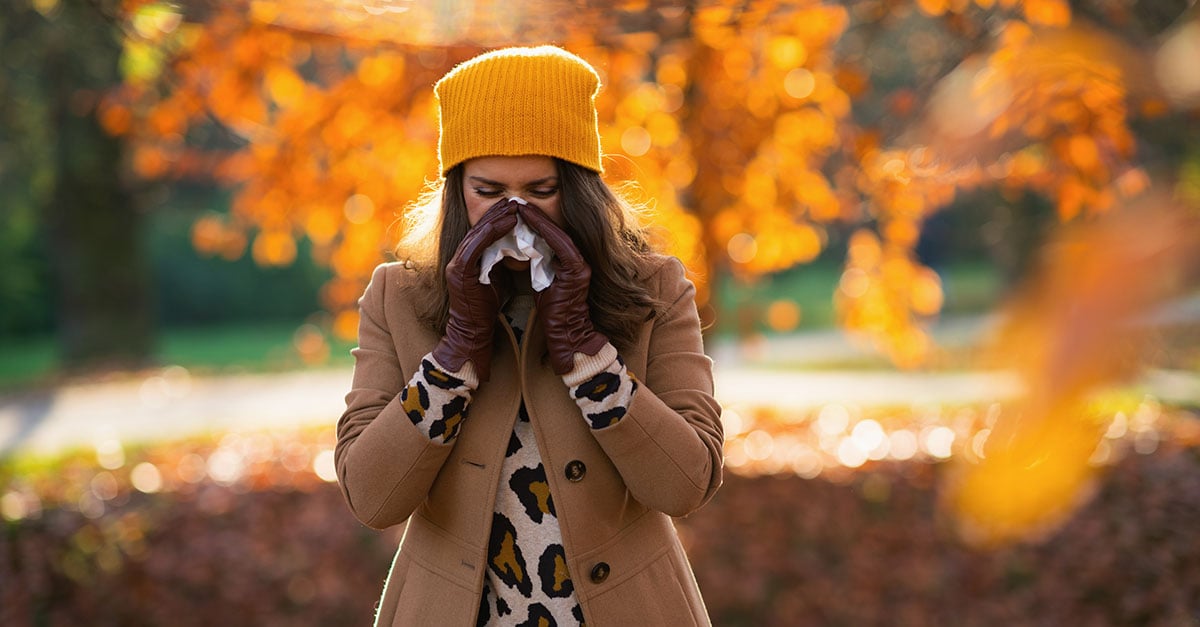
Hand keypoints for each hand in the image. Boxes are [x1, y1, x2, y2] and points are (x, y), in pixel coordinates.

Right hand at [431, 198, 518, 380]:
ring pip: (478, 232)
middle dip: (497, 212)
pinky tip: (509, 222)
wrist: (473, 334)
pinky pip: (477, 244)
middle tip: (515, 199)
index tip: (515, 206)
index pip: (482, 231)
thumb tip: (516, 246)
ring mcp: (457, 264)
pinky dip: (493, 231)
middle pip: (478, 227)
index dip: (497, 218)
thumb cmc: (486, 310)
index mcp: (466, 259)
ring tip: (514, 205)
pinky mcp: (460, 271)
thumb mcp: (496, 279)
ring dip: (497, 217)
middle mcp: (458, 258)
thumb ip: (499, 262)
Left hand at [516, 202, 608, 373]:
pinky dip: (544, 231)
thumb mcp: (543, 283)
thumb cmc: (553, 312)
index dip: (535, 221)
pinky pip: (560, 244)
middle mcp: (578, 260)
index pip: (551, 236)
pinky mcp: (578, 271)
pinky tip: (528, 220)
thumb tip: (521, 250)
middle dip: (535, 216)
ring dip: (538, 219)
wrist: (567, 334)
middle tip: (516, 202)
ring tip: (520, 206)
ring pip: (558, 234)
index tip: (517, 209)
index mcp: (570, 262)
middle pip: (555, 230)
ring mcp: (580, 264)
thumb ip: (539, 265)